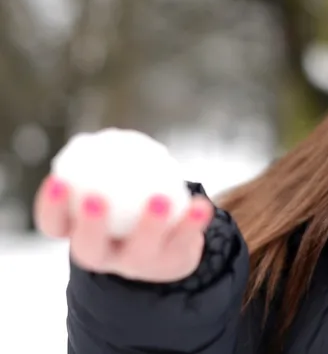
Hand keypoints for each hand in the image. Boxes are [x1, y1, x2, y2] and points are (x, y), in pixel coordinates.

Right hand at [33, 175, 213, 282]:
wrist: (165, 253)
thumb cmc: (127, 212)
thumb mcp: (111, 193)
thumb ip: (103, 170)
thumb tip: (98, 138)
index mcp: (83, 236)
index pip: (55, 226)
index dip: (51, 206)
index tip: (59, 180)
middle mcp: (107, 256)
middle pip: (90, 250)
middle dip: (90, 226)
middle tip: (95, 199)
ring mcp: (140, 264)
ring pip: (142, 251)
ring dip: (150, 225)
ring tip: (160, 199)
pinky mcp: (173, 262)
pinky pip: (184, 241)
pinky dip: (192, 222)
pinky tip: (200, 204)